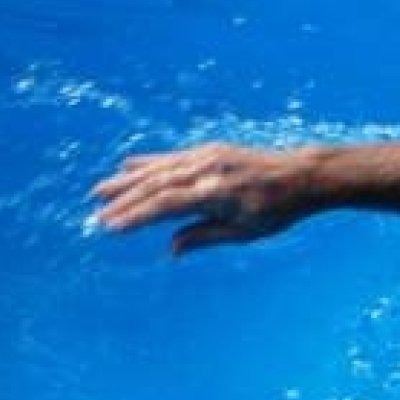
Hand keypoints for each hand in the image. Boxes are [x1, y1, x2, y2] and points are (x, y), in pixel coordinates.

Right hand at [93, 143, 311, 254]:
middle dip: (124, 200)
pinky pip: (173, 157)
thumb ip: (205, 237)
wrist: (302, 175)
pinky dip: (148, 163)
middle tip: (98, 215)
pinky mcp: (211, 150)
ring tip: (99, 191)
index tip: (112, 226)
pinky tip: (128, 167)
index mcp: (216, 192)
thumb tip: (171, 249)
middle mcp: (208, 169)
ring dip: (128, 180)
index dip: (136, 216)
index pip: (166, 204)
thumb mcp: (245, 231)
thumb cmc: (277, 209)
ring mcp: (208, 156)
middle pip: (156, 185)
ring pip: (159, 168)